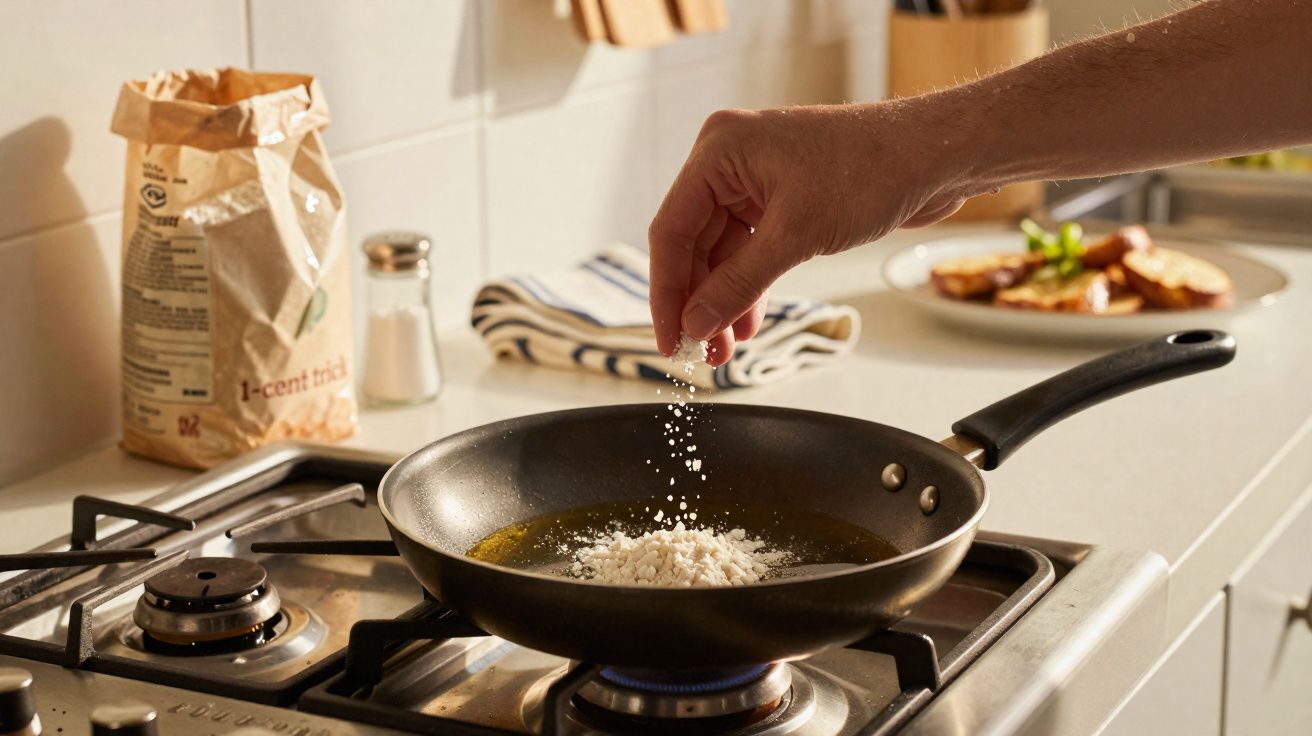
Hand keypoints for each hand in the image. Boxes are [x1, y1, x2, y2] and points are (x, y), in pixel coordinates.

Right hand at [648, 102, 972, 363]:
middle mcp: (731, 161)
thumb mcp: (796, 236)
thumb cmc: (873, 169)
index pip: (671, 230)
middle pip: (692, 245)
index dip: (666, 292)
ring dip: (723, 301)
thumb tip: (696, 324)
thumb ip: (738, 285)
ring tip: (725, 348)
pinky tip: (749, 324)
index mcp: (719, 150)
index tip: (669, 339)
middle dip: (698, 302)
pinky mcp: (782, 200)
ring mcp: (756, 181)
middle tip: (699, 351)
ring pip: (721, 254)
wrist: (936, 155)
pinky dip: (749, 288)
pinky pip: (749, 251)